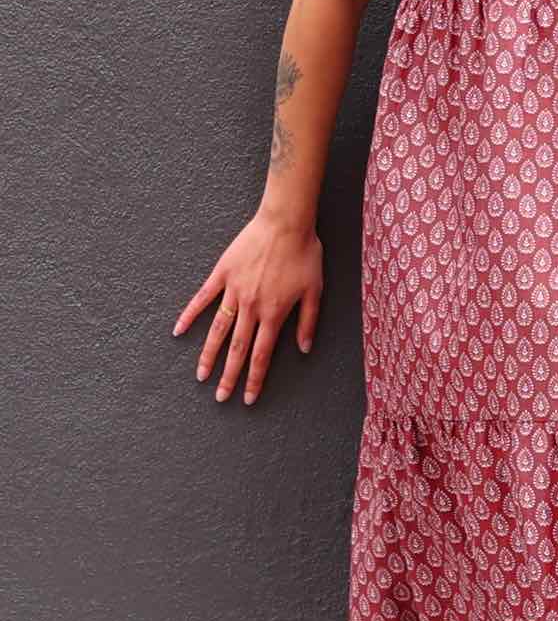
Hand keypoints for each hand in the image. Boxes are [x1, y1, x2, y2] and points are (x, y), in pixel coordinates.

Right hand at [172, 208, 323, 405]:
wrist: (286, 222)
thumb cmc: (304, 254)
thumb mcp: (315, 290)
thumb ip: (307, 321)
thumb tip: (304, 349)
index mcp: (274, 313)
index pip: (261, 355)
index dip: (254, 378)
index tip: (247, 398)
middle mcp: (251, 306)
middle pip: (237, 349)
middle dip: (229, 376)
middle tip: (220, 397)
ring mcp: (234, 290)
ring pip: (218, 330)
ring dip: (208, 355)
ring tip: (200, 375)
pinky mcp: (223, 274)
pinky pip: (203, 298)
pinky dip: (190, 314)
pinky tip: (179, 330)